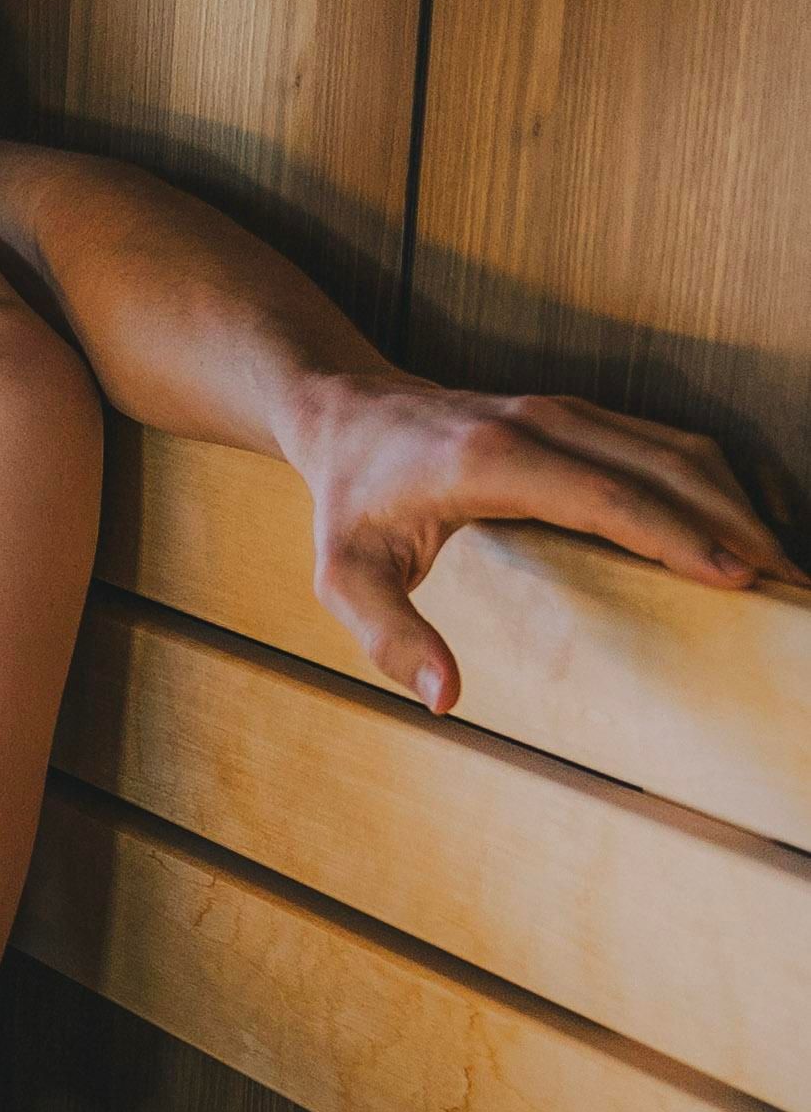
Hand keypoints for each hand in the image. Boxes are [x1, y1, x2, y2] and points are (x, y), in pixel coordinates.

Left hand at [290, 376, 798, 708]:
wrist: (348, 414)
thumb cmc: (351, 503)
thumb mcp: (346, 577)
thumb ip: (390, 636)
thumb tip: (445, 698)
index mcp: (492, 462)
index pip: (606, 497)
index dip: (675, 535)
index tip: (736, 577)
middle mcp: (541, 424)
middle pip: (664, 468)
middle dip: (736, 525)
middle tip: (789, 588)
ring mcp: (566, 413)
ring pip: (677, 450)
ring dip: (737, 504)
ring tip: (781, 568)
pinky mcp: (581, 416)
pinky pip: (665, 445)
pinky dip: (714, 486)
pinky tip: (741, 531)